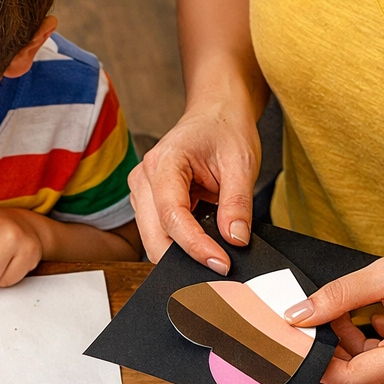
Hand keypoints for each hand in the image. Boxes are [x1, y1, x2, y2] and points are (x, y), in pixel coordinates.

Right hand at [127, 101, 260, 270]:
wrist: (215, 111)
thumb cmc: (225, 129)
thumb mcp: (241, 162)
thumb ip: (237, 203)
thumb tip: (235, 240)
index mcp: (163, 164)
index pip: (173, 217)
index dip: (196, 246)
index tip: (221, 264)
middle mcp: (143, 180)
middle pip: (154, 237)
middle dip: (183, 259)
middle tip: (220, 272)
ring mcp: (142, 193)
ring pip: (153, 241)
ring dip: (181, 254)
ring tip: (214, 257)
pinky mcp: (148, 204)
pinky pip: (159, 234)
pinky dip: (180, 246)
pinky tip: (203, 247)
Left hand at [285, 239, 383, 383]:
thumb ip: (340, 295)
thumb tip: (297, 315)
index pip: (348, 378)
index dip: (317, 360)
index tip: (301, 335)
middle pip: (356, 379)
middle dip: (335, 348)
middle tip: (331, 313)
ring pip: (369, 376)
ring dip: (352, 347)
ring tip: (358, 310)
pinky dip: (371, 348)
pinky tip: (380, 318)